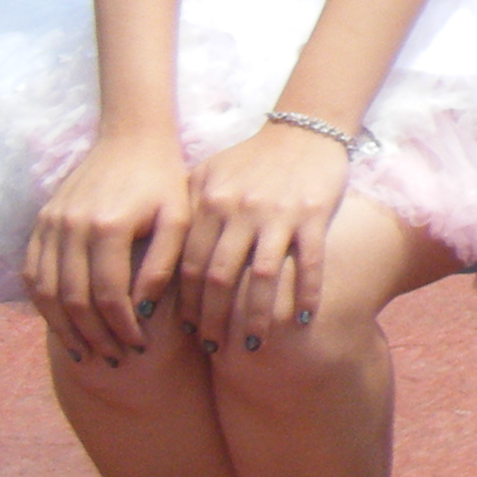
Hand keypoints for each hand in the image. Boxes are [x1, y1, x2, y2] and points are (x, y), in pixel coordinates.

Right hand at [24, 128, 191, 364]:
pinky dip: (43, 304)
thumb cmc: (164, 181)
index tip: (137, 347)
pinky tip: (61, 324)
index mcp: (110, 227)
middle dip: (93, 335)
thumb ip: (162, 264)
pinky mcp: (41, 222)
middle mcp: (72, 227)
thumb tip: (144, 310)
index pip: (109, 294)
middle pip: (74, 298)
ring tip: (85, 352)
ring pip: (46, 291)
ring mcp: (51, 224)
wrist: (130, 139)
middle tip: (112, 358)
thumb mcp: (178, 219)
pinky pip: (32, 272)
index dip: (121, 326)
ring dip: (64, 327)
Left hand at [179, 120, 350, 351]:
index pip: (190, 265)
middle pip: (221, 278)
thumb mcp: (208, 173)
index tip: (189, 332)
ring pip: (261, 277)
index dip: (188, 304)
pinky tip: (303, 319)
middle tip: (215, 349)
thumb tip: (162, 256)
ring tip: (253, 347)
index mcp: (209, 203)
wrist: (303, 127)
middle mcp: (239, 211)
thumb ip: (186, 209)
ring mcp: (278, 214)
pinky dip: (305, 292)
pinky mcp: (313, 214)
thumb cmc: (252, 156)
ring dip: (256, 317)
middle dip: (215, 320)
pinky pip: (308, 262)